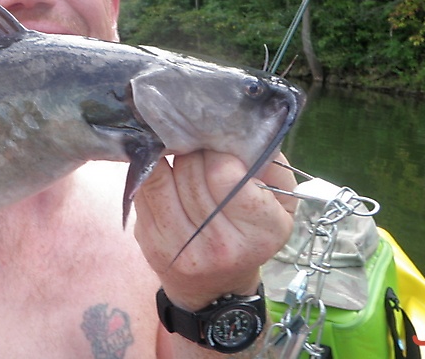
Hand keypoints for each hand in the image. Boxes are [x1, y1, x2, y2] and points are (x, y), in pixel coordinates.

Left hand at [133, 151, 296, 309]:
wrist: (216, 287)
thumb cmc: (251, 235)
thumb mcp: (281, 207)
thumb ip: (273, 169)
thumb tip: (246, 135)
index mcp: (260, 232)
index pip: (226, 175)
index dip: (219, 153)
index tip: (219, 150)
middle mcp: (220, 244)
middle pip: (191, 172)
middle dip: (193, 151)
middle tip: (197, 147)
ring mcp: (180, 246)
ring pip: (162, 178)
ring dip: (169, 158)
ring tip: (178, 152)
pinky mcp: (150, 243)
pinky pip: (143, 191)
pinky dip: (150, 172)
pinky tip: (161, 168)